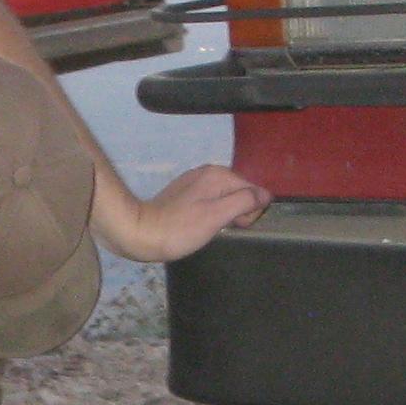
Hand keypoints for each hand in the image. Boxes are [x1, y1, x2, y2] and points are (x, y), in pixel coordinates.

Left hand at [96, 163, 269, 263]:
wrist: (139, 232)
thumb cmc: (180, 229)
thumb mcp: (217, 216)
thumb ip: (243, 202)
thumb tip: (265, 195)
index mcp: (218, 175)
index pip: (254, 191)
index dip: (249, 212)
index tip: (233, 225)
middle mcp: (208, 172)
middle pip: (240, 192)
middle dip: (238, 212)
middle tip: (218, 228)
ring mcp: (195, 182)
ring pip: (225, 198)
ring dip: (225, 215)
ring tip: (208, 229)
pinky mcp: (184, 193)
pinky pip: (211, 201)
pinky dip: (211, 214)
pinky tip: (199, 225)